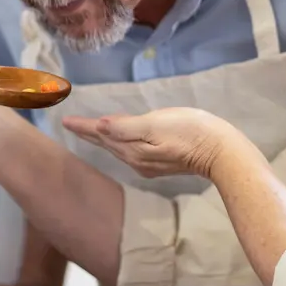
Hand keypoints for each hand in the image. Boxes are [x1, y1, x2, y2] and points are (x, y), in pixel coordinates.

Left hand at [62, 107, 232, 178]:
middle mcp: (136, 161)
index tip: (64, 121)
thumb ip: (126, 127)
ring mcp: (149, 164)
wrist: (221, 152)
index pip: (101, 135)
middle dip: (89, 133)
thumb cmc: (190, 132)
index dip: (83, 126)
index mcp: (132, 151)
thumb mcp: (156, 125)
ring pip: (118, 148)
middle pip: (107, 144)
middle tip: (71, 124)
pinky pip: (131, 149)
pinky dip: (120, 141)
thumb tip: (100, 125)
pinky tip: (120, 137)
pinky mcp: (161, 162)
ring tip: (90, 130)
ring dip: (103, 138)